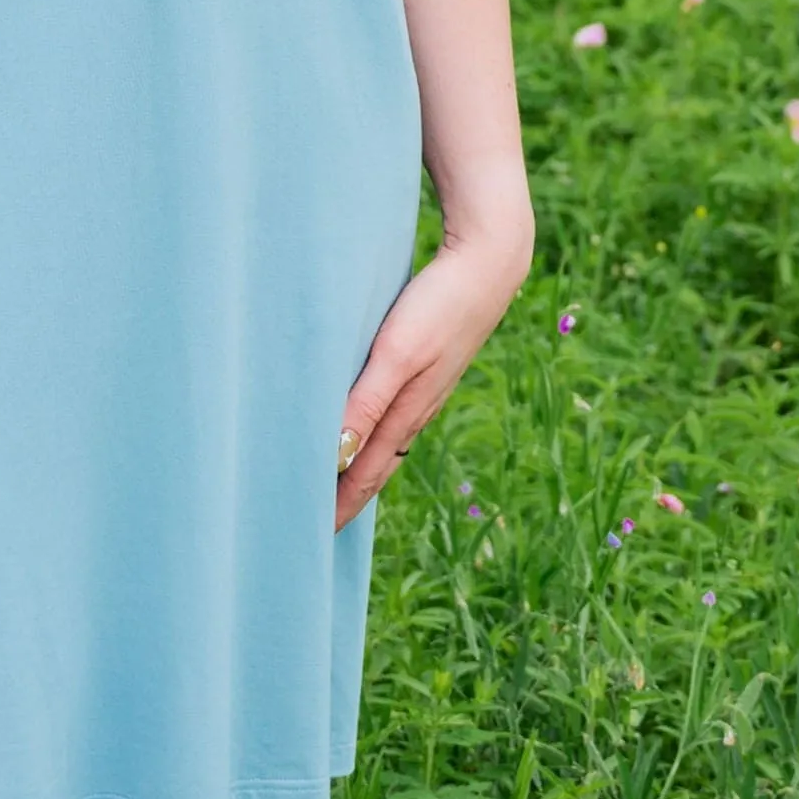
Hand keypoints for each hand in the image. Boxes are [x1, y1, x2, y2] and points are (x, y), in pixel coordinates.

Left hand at [334, 231, 529, 527]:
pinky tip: (358, 425)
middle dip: (344, 496)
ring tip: (328, 485)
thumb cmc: (440, 306)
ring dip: (355, 465)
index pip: (365, 474)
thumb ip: (367, 403)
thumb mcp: (397, 355)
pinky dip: (368, 432)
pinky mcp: (426, 364)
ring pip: (382, 440)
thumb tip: (335, 455)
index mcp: (407, 413)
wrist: (489, 262)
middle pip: (374, 464)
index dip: (339, 506)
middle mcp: (416, 408)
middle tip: (310, 525)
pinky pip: (389, 412)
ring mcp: (424, 388)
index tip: (309, 537)